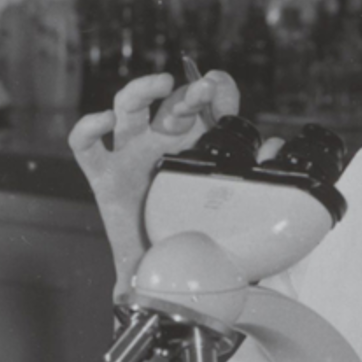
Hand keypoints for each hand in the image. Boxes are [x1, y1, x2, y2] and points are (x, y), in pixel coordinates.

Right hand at [69, 70, 239, 290]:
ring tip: (161, 84)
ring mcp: (132, 156)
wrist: (163, 276)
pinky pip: (85, 146)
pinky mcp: (104, 176)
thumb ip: (258, 184)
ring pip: (128, 107)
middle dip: (187, 93)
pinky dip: (88, 128)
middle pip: (171, 102)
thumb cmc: (195, 239)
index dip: (217, 90)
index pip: (208, 103)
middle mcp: (164, 143)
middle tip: (203, 92)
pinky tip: (104, 121)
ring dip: (142, 90)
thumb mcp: (230, 215)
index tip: (220, 90)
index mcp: (197, 145)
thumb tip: (275, 150)